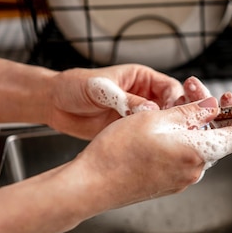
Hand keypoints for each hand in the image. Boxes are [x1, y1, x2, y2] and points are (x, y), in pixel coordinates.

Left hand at [46, 65, 209, 138]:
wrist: (53, 105)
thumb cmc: (74, 86)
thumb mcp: (102, 88)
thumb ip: (126, 99)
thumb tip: (150, 110)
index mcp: (142, 79)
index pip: (170, 88)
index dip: (177, 100)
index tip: (175, 113)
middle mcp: (144, 97)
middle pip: (172, 108)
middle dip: (178, 119)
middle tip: (178, 132)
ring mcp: (137, 115)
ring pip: (162, 125)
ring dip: (166, 134)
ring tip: (167, 145)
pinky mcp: (129, 132)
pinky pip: (147, 138)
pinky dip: (152, 145)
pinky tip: (152, 153)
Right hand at [65, 93, 231, 212]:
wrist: (91, 184)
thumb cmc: (118, 152)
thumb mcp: (156, 118)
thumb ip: (190, 112)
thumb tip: (212, 106)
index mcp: (196, 153)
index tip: (226, 97)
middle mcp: (192, 170)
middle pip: (215, 137)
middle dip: (207, 110)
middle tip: (190, 88)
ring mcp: (179, 179)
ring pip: (197, 146)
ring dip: (191, 123)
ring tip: (170, 104)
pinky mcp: (166, 183)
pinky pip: (182, 157)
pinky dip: (179, 138)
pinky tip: (161, 125)